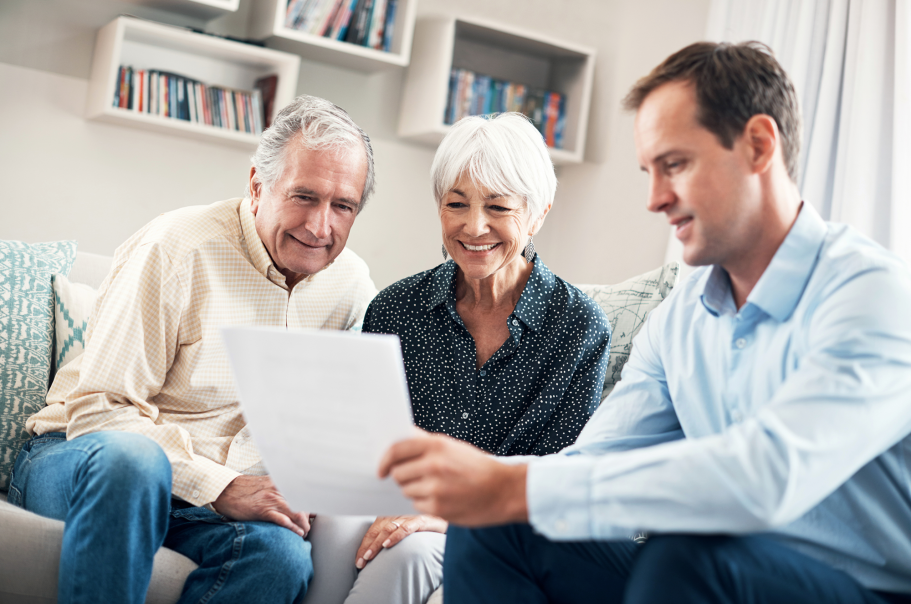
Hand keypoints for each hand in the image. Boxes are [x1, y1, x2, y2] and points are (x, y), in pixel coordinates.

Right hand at [212, 475, 310, 536]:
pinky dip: (292, 527)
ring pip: (297, 512)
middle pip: (303, 504)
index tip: (313, 514)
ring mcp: (272, 500)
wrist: (225, 490)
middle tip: (308, 527)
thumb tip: (290, 497)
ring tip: (304, 533)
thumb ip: (279, 489)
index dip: (311, 505)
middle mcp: (279, 490)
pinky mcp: (263, 510)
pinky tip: (297, 533)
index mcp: (281, 483)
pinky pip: (282, 519)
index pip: (304, 493)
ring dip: (304, 525)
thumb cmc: (245, 489)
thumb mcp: (266, 484)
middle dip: (309, 517)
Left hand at [355, 515, 447, 568]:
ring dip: (377, 544)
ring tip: (369, 556)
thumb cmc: (429, 525)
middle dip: (367, 546)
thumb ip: (394, 534)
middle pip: (378, 529)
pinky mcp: (423, 520)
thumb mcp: (408, 528)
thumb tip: (377, 550)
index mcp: (394, 515)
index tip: (358, 559)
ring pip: (388, 528)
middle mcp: (400, 514)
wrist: (450, 516)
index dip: (364, 544)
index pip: (374, 529)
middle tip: (361, 561)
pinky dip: (396, 536)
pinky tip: (388, 545)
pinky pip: (407, 528)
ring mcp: (411, 516)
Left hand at [378, 431, 528, 526]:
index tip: (381, 469)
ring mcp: (436, 488)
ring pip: (406, 491)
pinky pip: (417, 505)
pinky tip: (442, 498)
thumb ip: (426, 443)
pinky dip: (425, 503)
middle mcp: (434, 465)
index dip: (384, 460)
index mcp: (436, 445)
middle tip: (414, 478)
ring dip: (414, 491)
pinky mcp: (439, 508)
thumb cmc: (477, 467)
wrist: (504, 490)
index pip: (396, 450)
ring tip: (435, 487)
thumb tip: (400, 437)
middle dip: (402, 477)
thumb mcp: (453, 447)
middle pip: (398, 473)